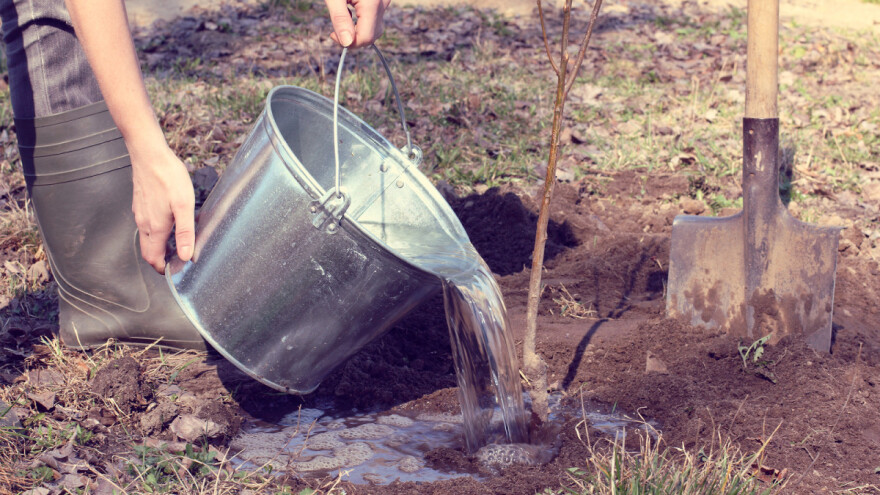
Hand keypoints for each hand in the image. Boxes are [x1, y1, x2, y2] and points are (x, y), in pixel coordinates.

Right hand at [130, 143, 195, 272]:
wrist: (149, 154)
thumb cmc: (168, 178)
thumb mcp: (184, 206)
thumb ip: (185, 232)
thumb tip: (186, 256)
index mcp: (155, 227)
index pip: (153, 258)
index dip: (163, 268)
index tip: (175, 270)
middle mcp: (144, 223)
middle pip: (148, 251)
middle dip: (159, 261)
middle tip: (176, 261)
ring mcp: (140, 213)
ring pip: (146, 238)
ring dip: (157, 247)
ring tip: (175, 246)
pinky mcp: (140, 204)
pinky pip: (145, 225)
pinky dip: (155, 233)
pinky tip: (167, 225)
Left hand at [324, 0, 390, 47]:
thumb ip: (340, 18)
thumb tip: (347, 43)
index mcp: (372, 4)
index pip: (366, 37)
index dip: (350, 43)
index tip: (333, 35)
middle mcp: (383, 4)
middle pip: (372, 35)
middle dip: (353, 38)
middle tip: (335, 29)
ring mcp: (384, 2)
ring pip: (374, 28)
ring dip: (357, 30)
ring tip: (343, 16)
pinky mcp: (381, 1)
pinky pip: (374, 19)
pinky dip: (362, 21)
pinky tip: (351, 11)